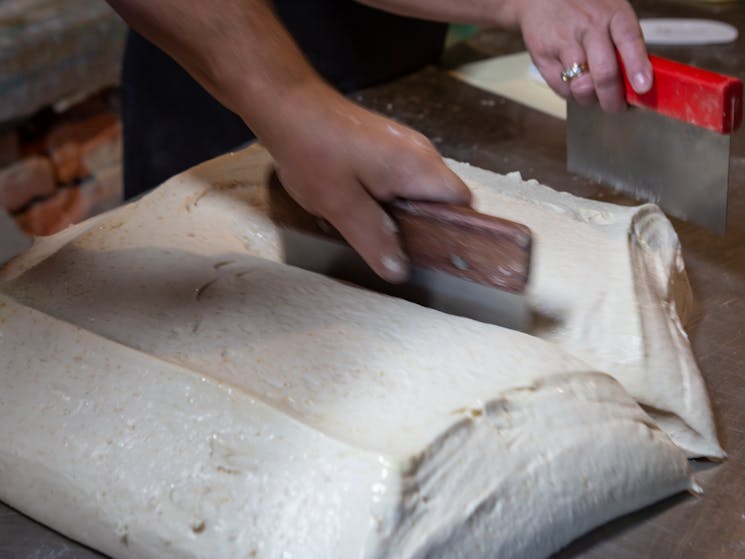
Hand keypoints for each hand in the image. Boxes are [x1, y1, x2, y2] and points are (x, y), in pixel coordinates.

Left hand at [259, 84, 471, 281]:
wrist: (288, 105)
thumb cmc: (314, 151)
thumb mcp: (343, 207)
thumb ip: (375, 240)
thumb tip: (400, 271)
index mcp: (420, 167)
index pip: (463, 204)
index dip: (452, 231)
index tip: (429, 252)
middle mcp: (421, 152)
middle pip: (441, 198)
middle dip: (420, 224)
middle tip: (393, 245)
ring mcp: (403, 145)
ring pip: (417, 189)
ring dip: (400, 210)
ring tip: (371, 225)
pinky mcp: (385, 143)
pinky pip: (399, 177)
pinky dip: (387, 195)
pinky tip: (359, 203)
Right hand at [517, 0, 651, 111]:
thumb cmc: (584, 10)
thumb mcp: (610, 14)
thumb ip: (624, 44)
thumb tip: (638, 82)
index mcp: (613, 14)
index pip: (629, 41)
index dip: (637, 67)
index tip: (643, 88)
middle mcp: (589, 27)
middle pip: (604, 73)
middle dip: (612, 99)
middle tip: (616, 107)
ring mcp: (564, 42)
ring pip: (582, 87)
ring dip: (590, 99)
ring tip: (592, 94)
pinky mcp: (543, 56)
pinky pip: (562, 89)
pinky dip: (571, 94)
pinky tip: (574, 84)